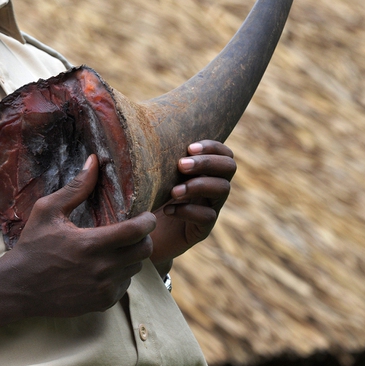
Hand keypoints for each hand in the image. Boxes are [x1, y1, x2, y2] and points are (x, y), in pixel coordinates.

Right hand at [0, 154, 155, 319]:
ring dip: (131, 257)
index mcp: (91, 244)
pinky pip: (124, 286)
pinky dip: (120, 275)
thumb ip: (76, 187)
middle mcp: (102, 269)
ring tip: (115, 248)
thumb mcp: (47, 211)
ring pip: (136, 269)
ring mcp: (103, 289)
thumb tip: (94, 161)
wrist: (18, 287)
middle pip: (144, 251)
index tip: (145, 216)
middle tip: (133, 231)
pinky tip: (103, 267)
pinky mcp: (101, 303)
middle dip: (144, 238)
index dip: (147, 221)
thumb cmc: (32, 246)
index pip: (137, 232)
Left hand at [149, 140, 235, 273]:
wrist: (138, 236)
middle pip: (229, 167)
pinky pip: (207, 216)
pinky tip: (168, 210)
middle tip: (181, 165)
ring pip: (222, 190)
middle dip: (207, 163)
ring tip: (173, 191)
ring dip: (198, 185)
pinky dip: (189, 210)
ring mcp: (209, 208)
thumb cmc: (141, 198)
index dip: (211, 147)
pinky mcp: (201, 229)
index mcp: (201, 170)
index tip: (189, 148)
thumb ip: (152, 155)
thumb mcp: (148, 175)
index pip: (223, 152)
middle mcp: (210, 187)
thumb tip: (135, 129)